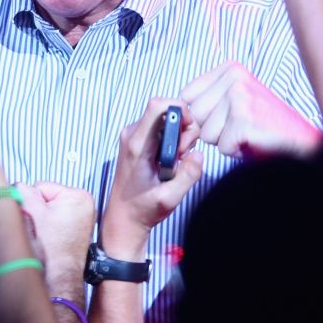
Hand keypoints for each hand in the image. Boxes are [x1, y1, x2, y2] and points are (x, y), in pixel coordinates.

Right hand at [18, 182, 94, 289]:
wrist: (59, 279)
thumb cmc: (51, 250)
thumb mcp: (33, 213)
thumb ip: (24, 192)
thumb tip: (18, 186)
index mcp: (79, 196)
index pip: (42, 187)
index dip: (33, 204)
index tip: (37, 221)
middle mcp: (85, 205)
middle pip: (47, 198)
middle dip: (39, 212)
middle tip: (42, 230)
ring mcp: (83, 218)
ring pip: (50, 210)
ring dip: (43, 221)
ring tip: (47, 237)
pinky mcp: (77, 230)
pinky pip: (56, 220)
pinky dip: (50, 228)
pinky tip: (51, 240)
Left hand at [100, 98, 201, 258]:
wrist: (123, 217)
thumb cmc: (143, 209)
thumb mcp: (169, 198)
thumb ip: (187, 176)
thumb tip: (199, 154)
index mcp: (138, 144)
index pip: (157, 105)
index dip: (179, 109)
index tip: (189, 131)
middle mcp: (133, 133)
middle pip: (166, 110)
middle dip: (183, 128)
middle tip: (183, 155)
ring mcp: (134, 135)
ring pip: (165, 118)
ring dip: (179, 135)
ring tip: (175, 160)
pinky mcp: (137, 139)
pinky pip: (161, 126)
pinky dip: (172, 139)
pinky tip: (170, 160)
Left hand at [182, 61, 321, 157]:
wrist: (302, 142)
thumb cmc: (266, 125)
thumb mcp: (235, 99)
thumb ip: (209, 97)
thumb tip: (177, 106)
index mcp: (230, 69)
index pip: (187, 95)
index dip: (200, 115)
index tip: (222, 119)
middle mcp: (235, 77)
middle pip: (194, 114)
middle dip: (212, 129)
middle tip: (238, 129)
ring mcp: (240, 97)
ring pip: (206, 132)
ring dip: (225, 141)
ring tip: (247, 134)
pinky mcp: (245, 119)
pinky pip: (222, 145)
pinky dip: (235, 151)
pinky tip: (252, 142)